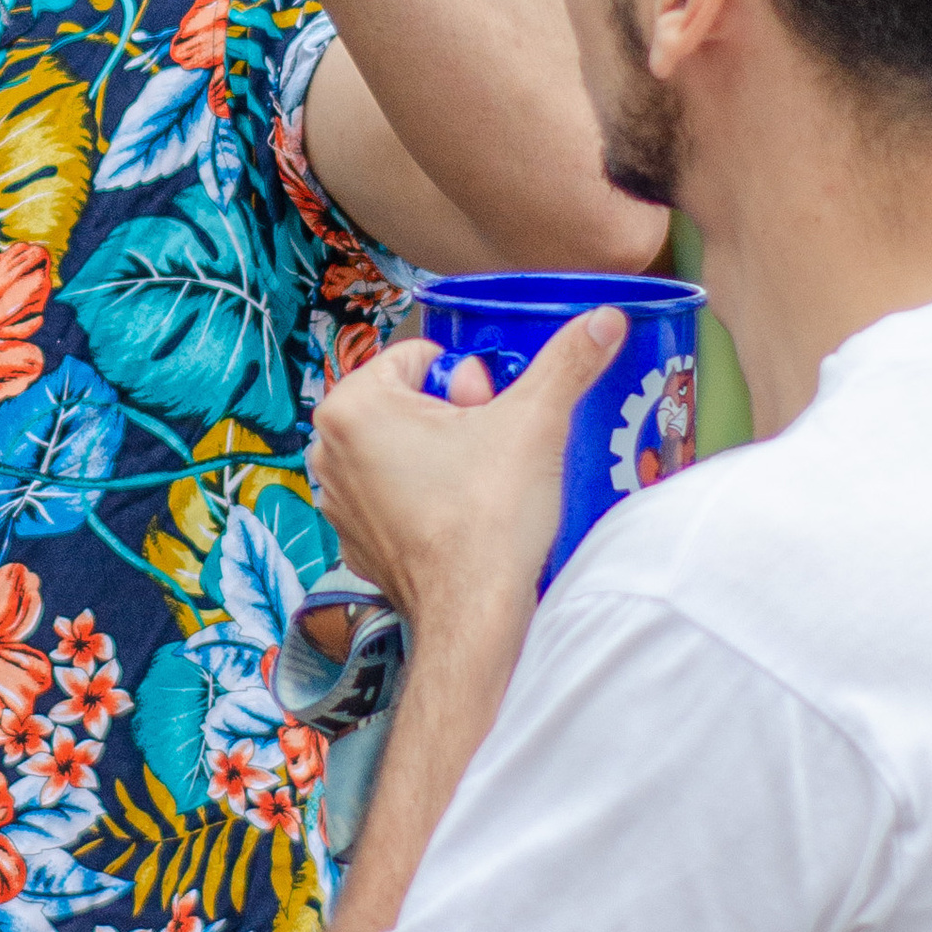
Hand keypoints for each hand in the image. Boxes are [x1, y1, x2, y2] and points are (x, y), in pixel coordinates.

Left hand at [311, 312, 625, 645]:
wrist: (474, 612)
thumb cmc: (488, 518)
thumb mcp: (536, 420)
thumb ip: (567, 361)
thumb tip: (603, 319)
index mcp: (353, 405)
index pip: (422, 357)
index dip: (468, 382)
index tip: (486, 419)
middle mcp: (329, 448)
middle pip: (410, 399)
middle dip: (455, 417)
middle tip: (486, 454)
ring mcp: (337, 497)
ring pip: (404, 445)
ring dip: (443, 455)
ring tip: (477, 487)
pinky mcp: (355, 536)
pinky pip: (397, 492)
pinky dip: (427, 496)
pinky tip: (460, 517)